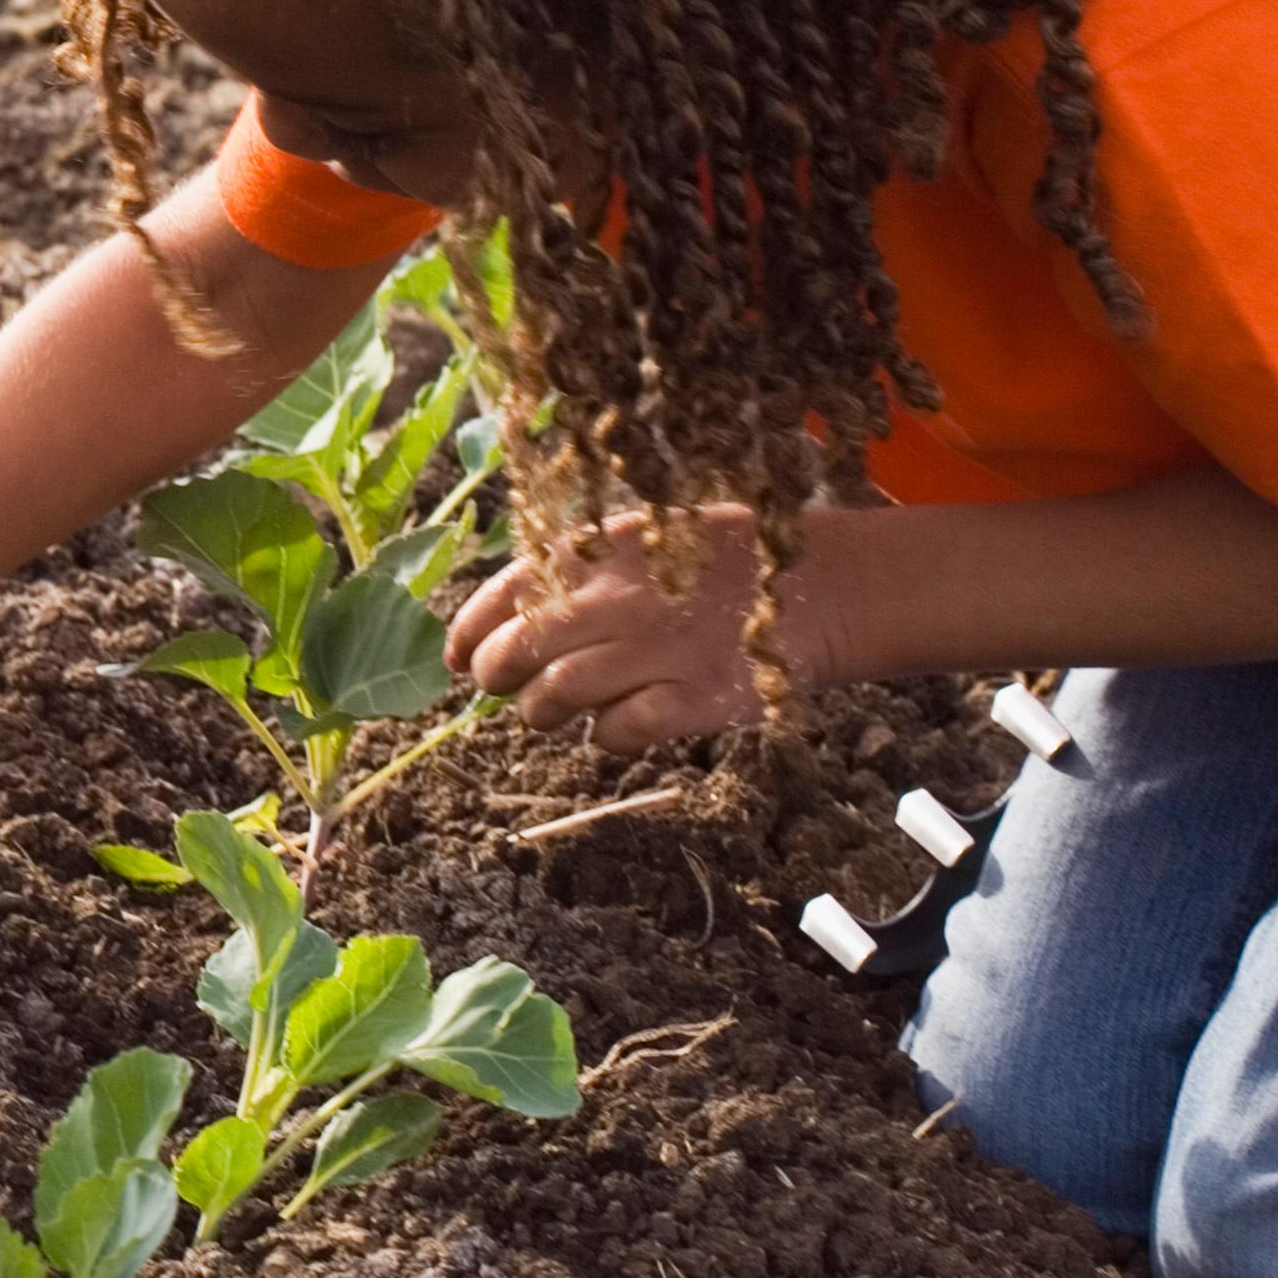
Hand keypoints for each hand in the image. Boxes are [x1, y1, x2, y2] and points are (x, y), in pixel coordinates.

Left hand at [445, 506, 787, 756]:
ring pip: (555, 697)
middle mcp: (620, 598)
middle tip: (505, 686)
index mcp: (601, 550)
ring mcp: (658, 649)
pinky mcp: (697, 697)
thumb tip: (502, 618)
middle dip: (496, 677)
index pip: (506, 592)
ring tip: (553, 708)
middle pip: (516, 652)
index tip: (457, 657)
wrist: (820, 585)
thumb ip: (578, 570)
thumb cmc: (715, 565)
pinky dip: (604, 737)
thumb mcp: (645, 541)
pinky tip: (616, 725)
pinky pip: (618, 733)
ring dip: (542, 712)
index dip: (469, 631)